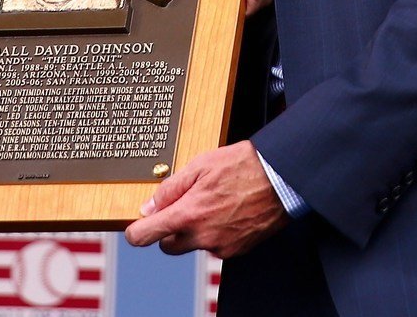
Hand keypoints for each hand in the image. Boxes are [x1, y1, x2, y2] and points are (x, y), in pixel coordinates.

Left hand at [124, 141, 287, 258]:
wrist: (279, 178)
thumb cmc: (240, 166)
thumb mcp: (198, 166)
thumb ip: (169, 189)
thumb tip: (148, 207)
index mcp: (188, 214)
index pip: (146, 235)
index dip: (137, 232)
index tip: (137, 228)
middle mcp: (202, 236)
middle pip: (169, 245)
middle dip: (169, 231)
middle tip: (181, 206)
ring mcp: (220, 246)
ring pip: (194, 244)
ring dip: (195, 230)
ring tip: (212, 202)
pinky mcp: (236, 250)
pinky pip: (215, 245)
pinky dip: (215, 233)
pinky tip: (226, 211)